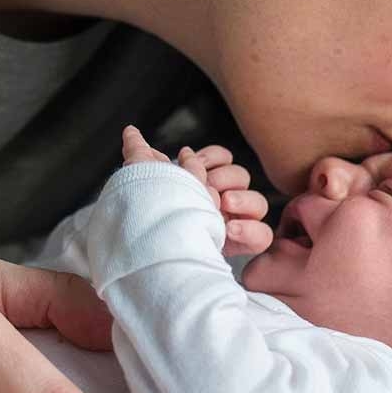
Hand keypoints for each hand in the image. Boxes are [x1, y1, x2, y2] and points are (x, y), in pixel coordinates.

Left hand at [121, 126, 271, 255]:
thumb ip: (140, 158)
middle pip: (241, 175)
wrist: (151, 260)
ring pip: (258, 202)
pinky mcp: (241, 245)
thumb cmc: (150, 222)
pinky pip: (262, 234)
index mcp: (202, 182)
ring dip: (243, 200)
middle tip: (208, 187)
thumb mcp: (143, 188)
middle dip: (225, 177)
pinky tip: (230, 229)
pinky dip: (250, 229)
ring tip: (223, 205)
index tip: (193, 160)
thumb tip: (130, 132)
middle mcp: (221, 199)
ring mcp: (234, 222)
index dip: (212, 156)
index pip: (222, 157)